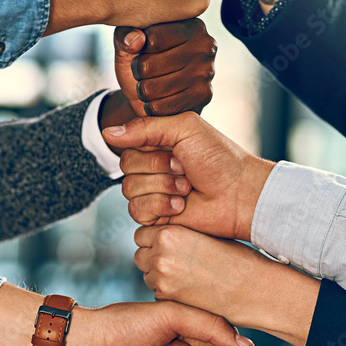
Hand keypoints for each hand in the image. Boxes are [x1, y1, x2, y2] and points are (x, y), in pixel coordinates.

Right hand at [104, 112, 272, 237]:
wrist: (238, 195)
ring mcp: (153, 192)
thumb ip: (144, 128)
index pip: (128, 143)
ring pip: (129, 189)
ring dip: (161, 187)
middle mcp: (153, 167)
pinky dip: (160, 206)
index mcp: (158, 143)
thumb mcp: (184, 129)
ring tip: (186, 189)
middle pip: (125, 166)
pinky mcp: (156, 217)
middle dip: (157, 168)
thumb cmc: (218, 158)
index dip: (150, 149)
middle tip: (185, 171)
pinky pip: (137, 211)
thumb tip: (106, 132)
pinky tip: (181, 205)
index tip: (177, 152)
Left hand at [114, 19, 216, 117]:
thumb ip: (125, 34)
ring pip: (152, 88)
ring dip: (143, 90)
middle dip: (138, 72)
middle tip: (144, 71)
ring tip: (150, 85)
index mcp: (190, 24)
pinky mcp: (203, 96)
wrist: (157, 91)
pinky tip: (157, 100)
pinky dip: (152, 106)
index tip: (142, 50)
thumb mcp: (129, 41)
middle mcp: (205, 45)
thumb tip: (136, 41)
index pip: (152, 38)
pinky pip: (161, 107)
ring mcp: (207, 71)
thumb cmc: (144, 60)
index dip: (137, 49)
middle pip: (149, 65)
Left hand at [134, 224, 319, 345]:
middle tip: (176, 262)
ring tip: (187, 277)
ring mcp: (162, 280)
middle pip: (140, 254)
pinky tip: (191, 290)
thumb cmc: (238, 260)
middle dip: (153, 257)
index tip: (168, 245)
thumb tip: (163, 238)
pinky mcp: (169, 300)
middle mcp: (161, 255)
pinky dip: (169, 292)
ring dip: (160, 275)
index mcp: (170, 233)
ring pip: (148, 275)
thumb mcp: (206, 235)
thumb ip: (181, 235)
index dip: (155, 239)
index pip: (143, 233)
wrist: (255, 290)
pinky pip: (158, 293)